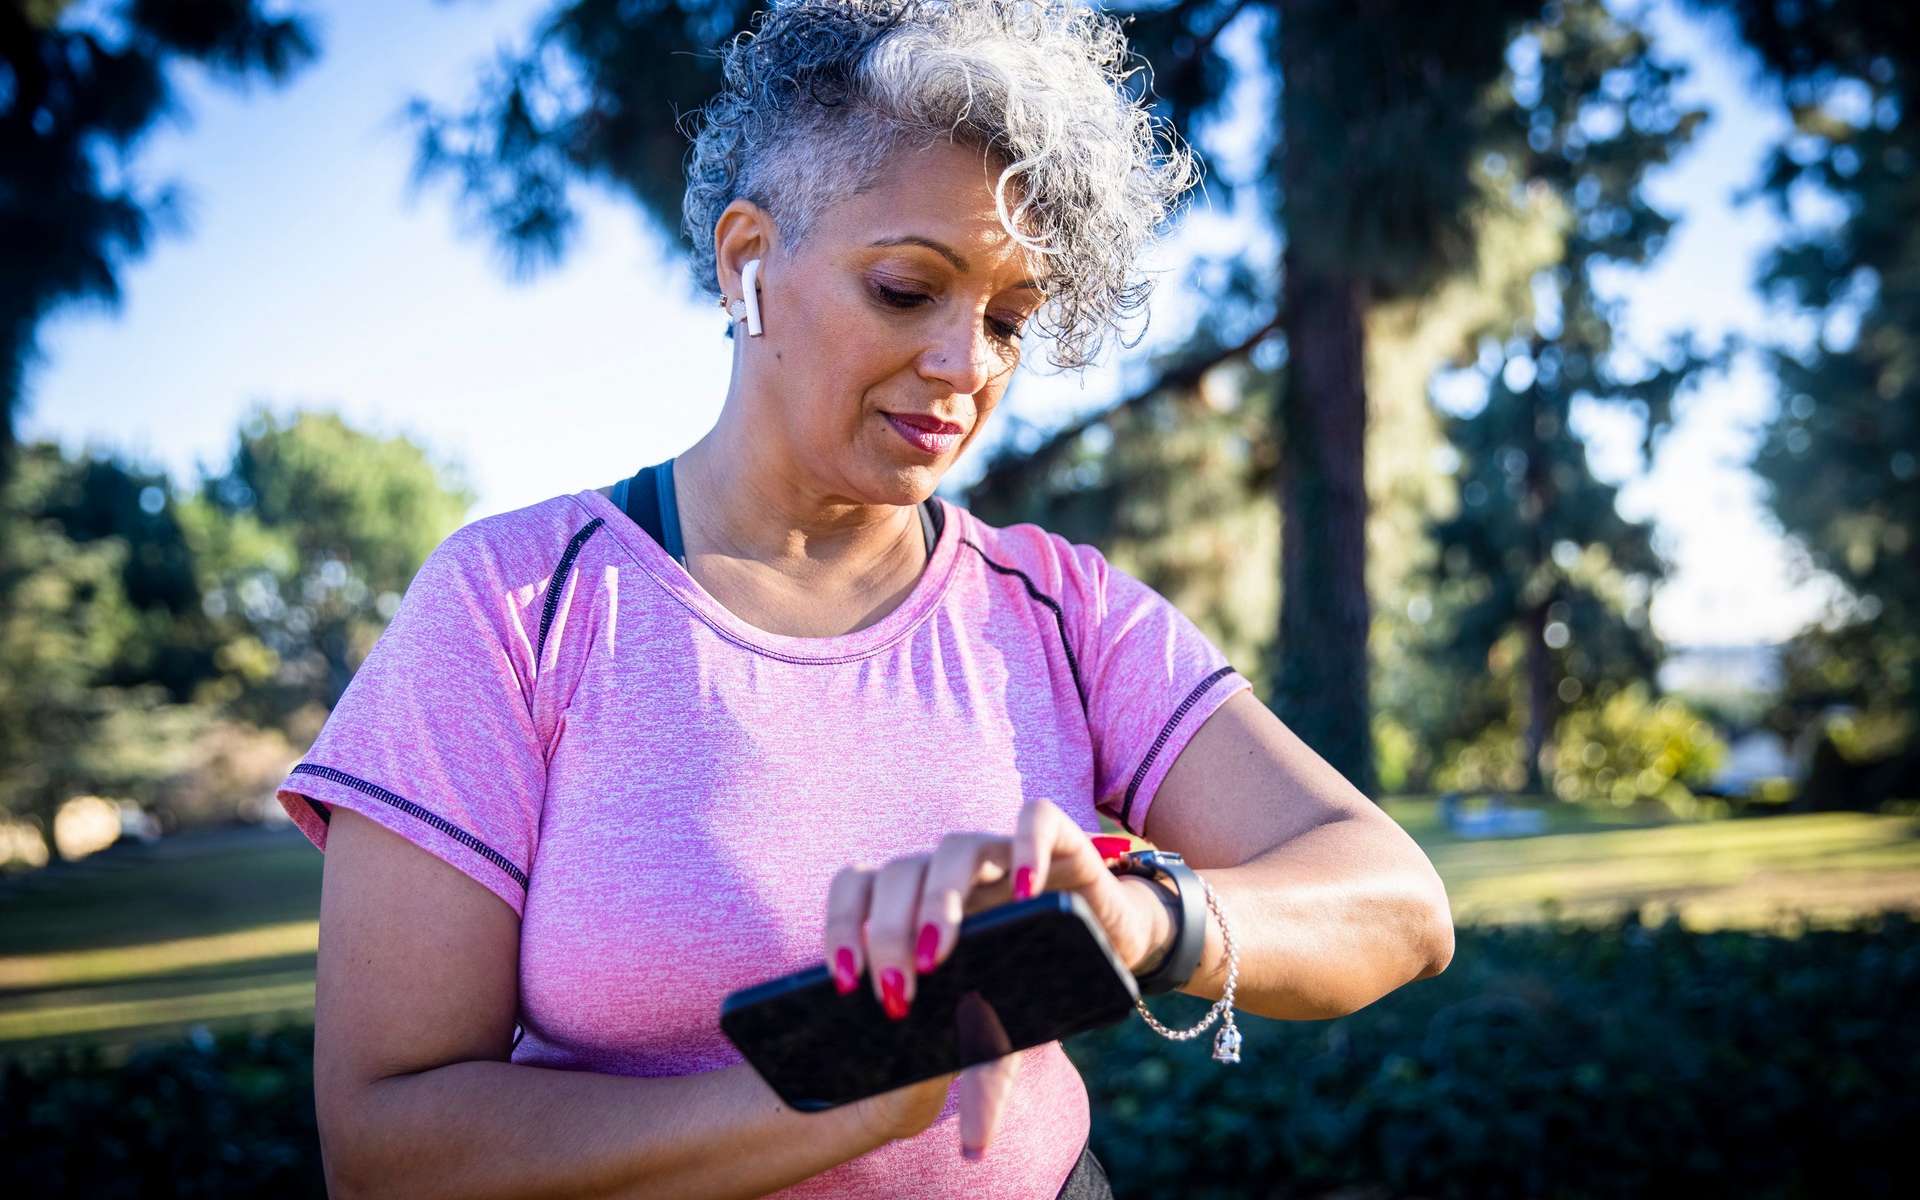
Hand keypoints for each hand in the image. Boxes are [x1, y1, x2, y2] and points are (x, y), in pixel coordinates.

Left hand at [821, 798, 1167, 1157]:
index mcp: (920, 905)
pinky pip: (1035, 819)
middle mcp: (953, 873)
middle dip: (886, 932)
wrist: (1112, 941)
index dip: (841, 927)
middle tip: (895, 991)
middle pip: (898, 874)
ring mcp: (1002, 852)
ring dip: (939, 898)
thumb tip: (974, 1152)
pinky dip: (1025, 847)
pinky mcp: (1058, 839)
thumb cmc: (1037, 981)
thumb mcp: (1008, 1035)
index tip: (840, 984)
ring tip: (938, 954)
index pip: (856, 890)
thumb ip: (984, 1081)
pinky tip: (1023, 890)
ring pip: (954, 847)